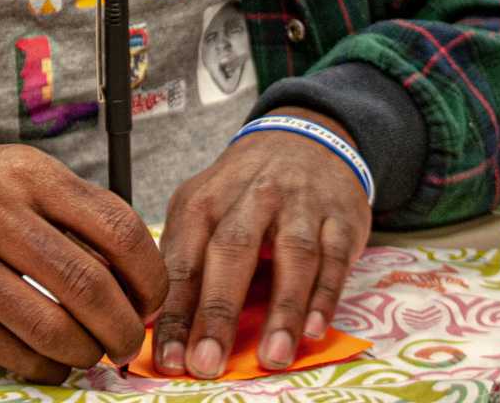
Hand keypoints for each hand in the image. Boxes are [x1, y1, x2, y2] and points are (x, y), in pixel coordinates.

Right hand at [0, 140, 166, 383]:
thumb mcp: (4, 172)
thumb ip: (62, 209)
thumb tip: (130, 266)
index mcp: (25, 172)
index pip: (116, 227)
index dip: (148, 275)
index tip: (152, 299)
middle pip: (89, 285)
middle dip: (124, 327)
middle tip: (129, 341)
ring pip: (53, 327)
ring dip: (85, 353)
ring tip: (90, 353)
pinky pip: (10, 351)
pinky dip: (42, 366)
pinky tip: (47, 360)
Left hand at [152, 108, 371, 378]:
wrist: (304, 138)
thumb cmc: (243, 192)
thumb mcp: (203, 209)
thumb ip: (185, 263)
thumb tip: (159, 328)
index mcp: (205, 201)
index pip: (184, 261)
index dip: (174, 313)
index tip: (168, 360)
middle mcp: (252, 197)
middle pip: (232, 251)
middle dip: (218, 310)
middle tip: (207, 363)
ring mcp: (300, 204)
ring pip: (293, 255)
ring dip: (282, 309)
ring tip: (272, 357)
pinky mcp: (340, 217)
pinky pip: (334, 257)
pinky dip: (325, 296)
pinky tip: (314, 329)